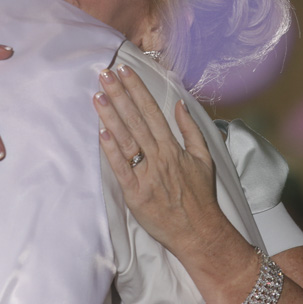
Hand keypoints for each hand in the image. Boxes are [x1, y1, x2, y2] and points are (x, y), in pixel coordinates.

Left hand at [94, 64, 229, 256]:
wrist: (199, 231)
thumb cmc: (200, 196)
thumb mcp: (204, 159)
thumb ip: (191, 130)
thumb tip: (181, 105)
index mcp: (173, 148)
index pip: (152, 111)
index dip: (137, 89)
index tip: (125, 71)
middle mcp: (159, 157)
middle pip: (136, 120)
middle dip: (120, 95)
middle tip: (105, 74)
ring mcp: (146, 175)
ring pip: (126, 140)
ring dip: (111, 116)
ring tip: (98, 95)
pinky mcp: (136, 194)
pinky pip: (121, 169)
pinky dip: (111, 151)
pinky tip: (101, 132)